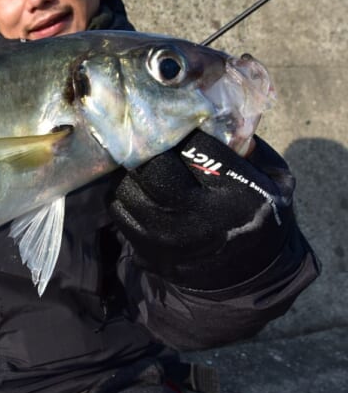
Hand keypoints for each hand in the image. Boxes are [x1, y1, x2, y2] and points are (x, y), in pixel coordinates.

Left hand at [109, 130, 293, 289]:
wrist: (248, 279)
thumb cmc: (259, 217)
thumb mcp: (273, 180)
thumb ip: (244, 147)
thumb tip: (206, 114)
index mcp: (237, 196)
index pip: (194, 146)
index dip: (183, 131)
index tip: (181, 128)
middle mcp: (198, 220)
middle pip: (151, 168)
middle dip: (149, 150)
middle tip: (153, 143)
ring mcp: (167, 240)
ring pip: (125, 189)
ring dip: (132, 174)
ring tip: (146, 169)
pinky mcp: (146, 252)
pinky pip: (119, 211)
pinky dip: (124, 196)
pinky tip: (141, 192)